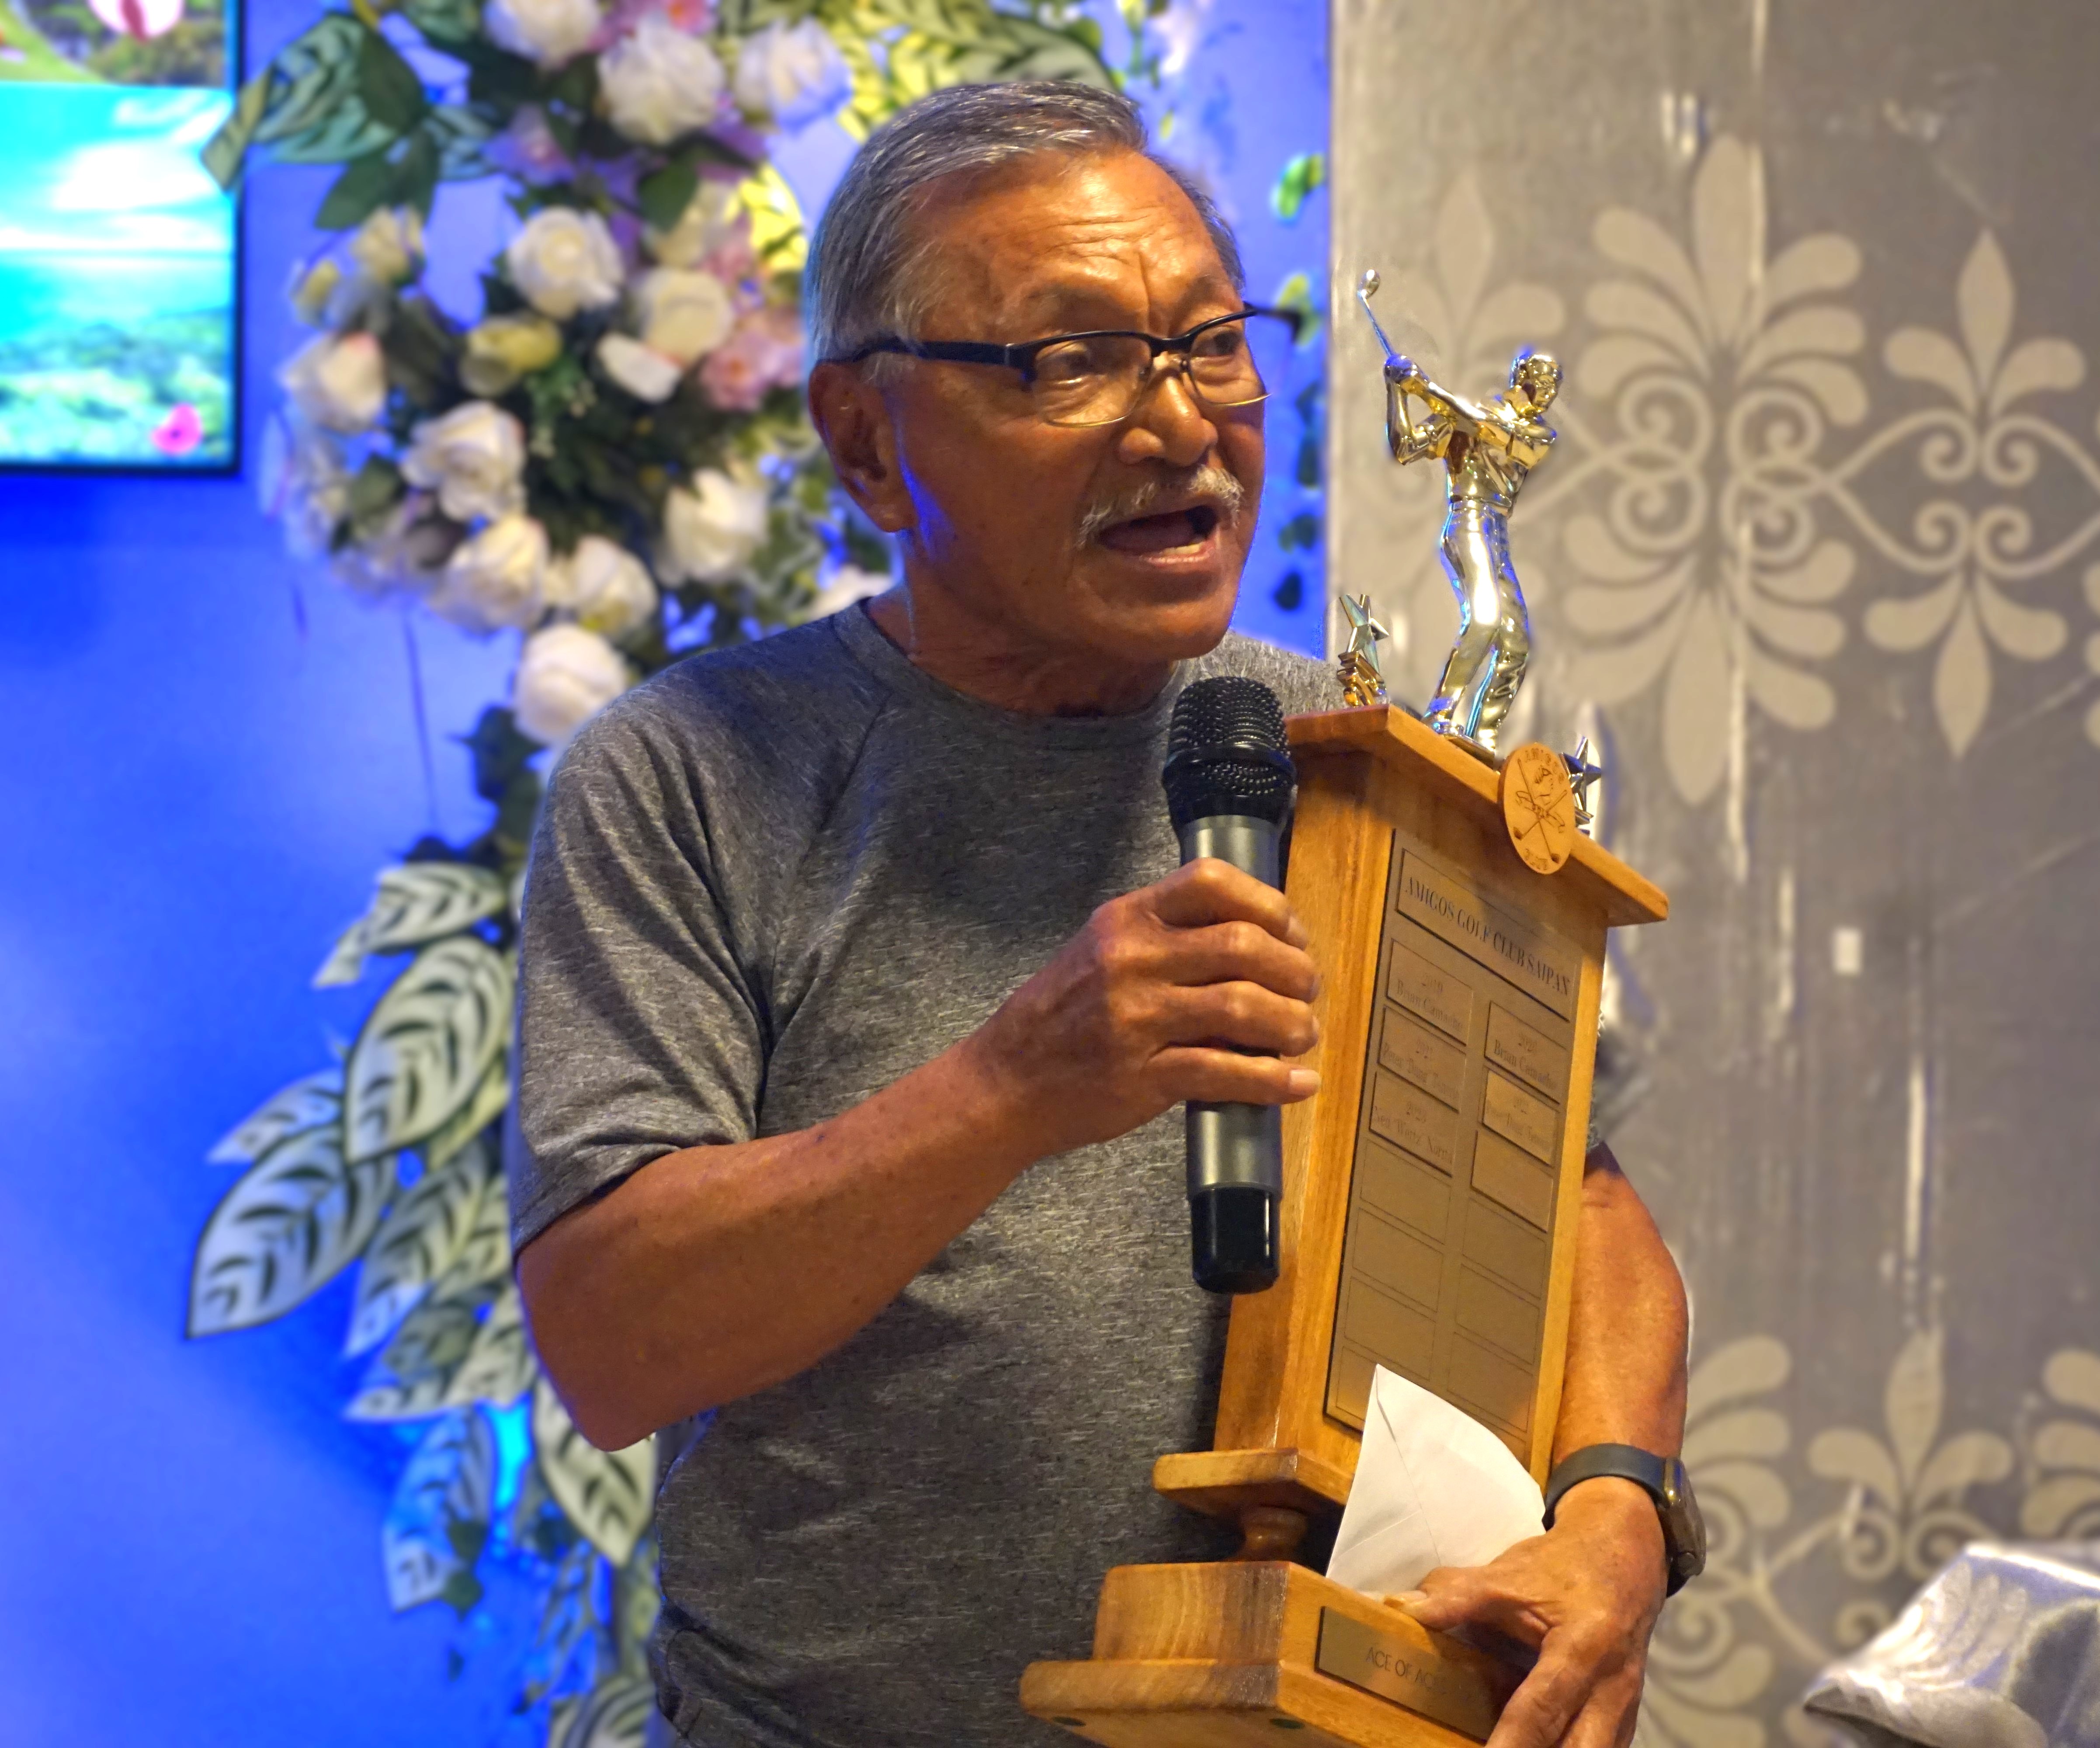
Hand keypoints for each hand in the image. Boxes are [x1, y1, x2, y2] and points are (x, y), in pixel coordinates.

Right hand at [963, 857, 1319, 1159]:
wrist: (1005, 1081)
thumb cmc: (1060, 1017)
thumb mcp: (1101, 952)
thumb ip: (1166, 939)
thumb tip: (1256, 944)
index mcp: (1125, 919)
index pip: (1211, 882)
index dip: (1269, 905)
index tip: (1291, 934)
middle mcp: (1131, 959)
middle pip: (1242, 945)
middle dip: (1294, 970)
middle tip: (1306, 990)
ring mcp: (1136, 1018)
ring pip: (1243, 1006)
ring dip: (1291, 1024)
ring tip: (1302, 1034)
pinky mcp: (1143, 1076)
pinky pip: (1226, 1071)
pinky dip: (1274, 1081)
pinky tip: (1296, 1084)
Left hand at [1388, 1480, 1665, 1747]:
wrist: (1627, 1554)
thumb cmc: (1564, 1564)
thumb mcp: (1509, 1576)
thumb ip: (1458, 1596)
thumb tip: (1404, 1608)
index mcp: (1584, 1645)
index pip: (1541, 1708)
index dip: (1509, 1743)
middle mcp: (1613, 1685)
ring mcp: (1626, 1707)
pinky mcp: (1626, 1717)